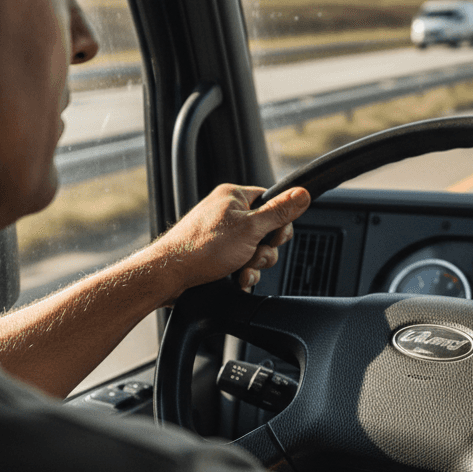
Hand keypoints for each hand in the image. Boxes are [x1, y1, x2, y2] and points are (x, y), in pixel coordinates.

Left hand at [150, 184, 310, 300]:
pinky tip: (237, 278)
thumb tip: (302, 193)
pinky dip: (243, 272)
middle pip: (267, 229)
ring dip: (255, 264)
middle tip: (254, 254)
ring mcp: (221, 234)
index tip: (274, 236)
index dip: (279, 222)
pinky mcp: (216, 253)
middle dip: (266, 249)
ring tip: (242, 269)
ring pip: (256, 249)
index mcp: (234, 196)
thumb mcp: (251, 228)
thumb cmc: (202, 247)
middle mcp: (227, 212)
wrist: (170, 276)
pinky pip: (242, 261)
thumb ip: (280, 212)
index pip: (272, 201)